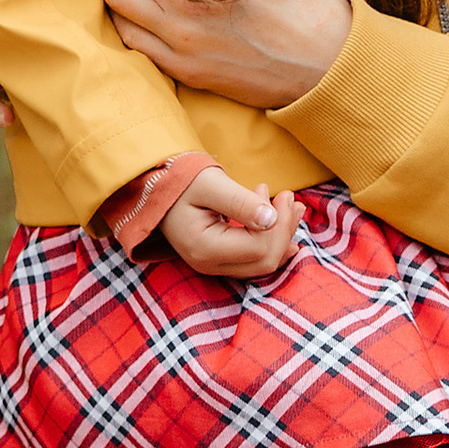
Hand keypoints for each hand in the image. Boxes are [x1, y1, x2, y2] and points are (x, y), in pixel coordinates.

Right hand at [161, 168, 301, 279]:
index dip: (278, 223)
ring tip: (291, 205)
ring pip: (262, 263)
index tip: (276, 191)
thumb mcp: (210, 184)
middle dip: (284, 230)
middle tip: (289, 197)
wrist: (156, 187)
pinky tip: (284, 227)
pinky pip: (253, 259)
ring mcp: (214, 266)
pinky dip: (272, 241)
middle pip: (264, 261)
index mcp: (205, 249)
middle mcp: (209, 265)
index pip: (259, 248)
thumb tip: (271, 219)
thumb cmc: (182, 181)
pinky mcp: (219, 260)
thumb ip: (240, 202)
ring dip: (282, 235)